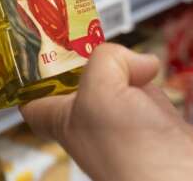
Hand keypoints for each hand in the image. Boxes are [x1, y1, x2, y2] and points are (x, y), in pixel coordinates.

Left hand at [20, 44, 192, 180]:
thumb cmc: (131, 156)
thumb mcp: (100, 90)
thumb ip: (107, 60)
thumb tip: (137, 60)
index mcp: (62, 119)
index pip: (34, 97)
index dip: (34, 72)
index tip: (40, 43)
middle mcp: (91, 122)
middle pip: (80, 77)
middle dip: (89, 56)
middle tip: (94, 36)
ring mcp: (125, 124)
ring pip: (118, 80)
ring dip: (126, 66)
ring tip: (135, 63)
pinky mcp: (158, 125)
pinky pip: (149, 92)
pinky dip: (153, 79)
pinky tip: (153, 72)